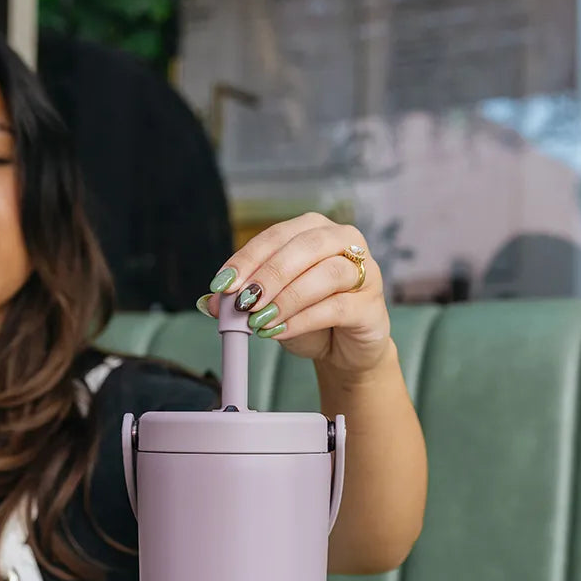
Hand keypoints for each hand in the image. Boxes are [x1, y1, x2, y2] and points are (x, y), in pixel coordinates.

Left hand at [198, 212, 391, 376]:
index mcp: (314, 230)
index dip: (247, 259)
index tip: (221, 284)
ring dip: (286, 298)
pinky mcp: (371, 305)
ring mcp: (364, 271)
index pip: (276, 236)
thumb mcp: (271, 305)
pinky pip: (336, 307)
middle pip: (304, 247)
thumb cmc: (311, 318)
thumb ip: (243, 299)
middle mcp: (342, 241)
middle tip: (242, 301)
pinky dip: (303, 320)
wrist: (346, 350)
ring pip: (324, 275)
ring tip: (259, 321)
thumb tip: (209, 302)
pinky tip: (279, 332)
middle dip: (268, 274)